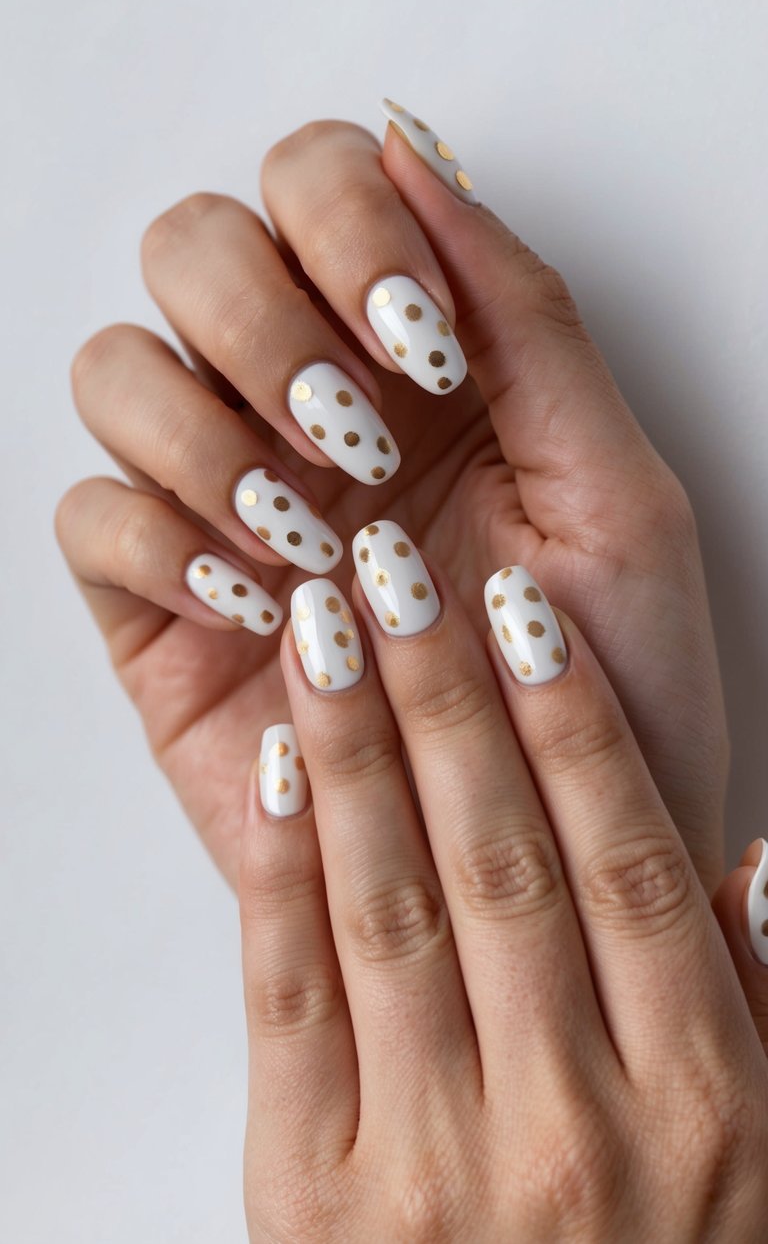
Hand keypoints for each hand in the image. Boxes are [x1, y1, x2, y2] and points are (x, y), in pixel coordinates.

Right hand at [55, 104, 727, 888]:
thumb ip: (530, 316)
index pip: (314, 184)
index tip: (423, 346)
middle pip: (190, 247)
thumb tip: (415, 146)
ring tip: (311, 538)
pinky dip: (156, 539)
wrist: (559, 859)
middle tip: (355, 436)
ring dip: (200, 431)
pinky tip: (260, 604)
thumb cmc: (608, 684)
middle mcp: (302, 407)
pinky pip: (83, 517)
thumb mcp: (613, 488)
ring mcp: (222, 500)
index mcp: (415, 357)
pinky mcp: (161, 605)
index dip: (343, 228)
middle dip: (261, 323)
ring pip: (113, 366)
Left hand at [239, 548, 765, 1241]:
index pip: (628, 865)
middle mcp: (574, 1127)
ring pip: (391, 906)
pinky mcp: (308, 1198)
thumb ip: (757, 1002)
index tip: (520, 612)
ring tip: (324, 630)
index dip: (571, 724)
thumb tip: (762, 858)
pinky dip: (279, 872)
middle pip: (500, 860)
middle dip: (444, 698)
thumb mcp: (763, 1154)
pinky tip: (275, 765)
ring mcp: (430, 1165)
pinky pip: (292, 1001)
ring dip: (354, 751)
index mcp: (703, 1106)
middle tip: (397, 573)